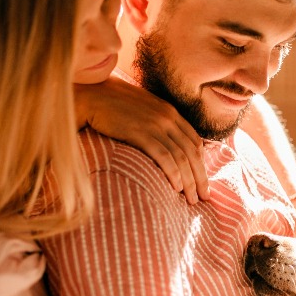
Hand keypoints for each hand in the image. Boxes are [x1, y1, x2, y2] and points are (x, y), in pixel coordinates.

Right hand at [74, 78, 208, 203]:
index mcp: (170, 112)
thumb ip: (157, 124)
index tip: (202, 181)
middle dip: (200, 177)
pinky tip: (176, 188)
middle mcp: (167, 117)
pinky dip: (173, 173)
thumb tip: (165, 144)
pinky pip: (163, 155)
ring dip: (189, 181)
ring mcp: (154, 124)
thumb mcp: (143, 110)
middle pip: (192, 152)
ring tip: (191, 200)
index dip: (201, 163)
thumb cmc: (113, 106)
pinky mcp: (140, 132)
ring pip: (181, 156)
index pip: (195, 141)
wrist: (91, 96)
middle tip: (204, 197)